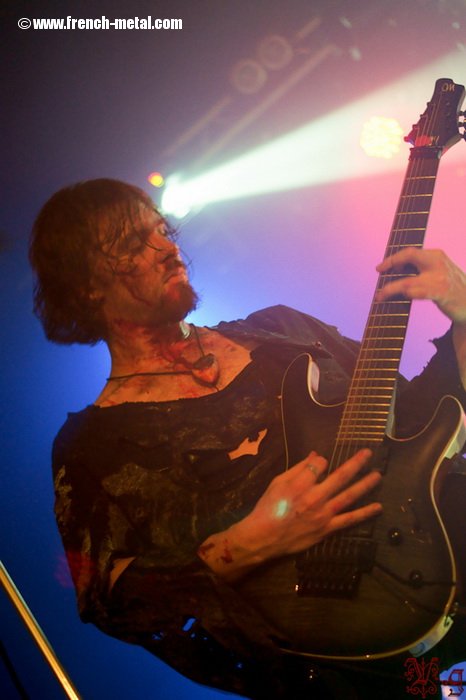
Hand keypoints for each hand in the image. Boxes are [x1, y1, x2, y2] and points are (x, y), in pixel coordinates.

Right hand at [198, 449, 381, 580]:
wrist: (264, 537)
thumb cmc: (268, 507)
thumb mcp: (278, 482)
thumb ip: (298, 468)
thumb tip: (316, 455)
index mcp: (300, 484)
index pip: (320, 464)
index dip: (322, 461)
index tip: (321, 462)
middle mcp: (315, 497)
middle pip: (340, 476)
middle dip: (356, 463)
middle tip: (368, 454)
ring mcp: (324, 514)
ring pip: (349, 496)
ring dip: (365, 484)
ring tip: (378, 475)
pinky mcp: (327, 529)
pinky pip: (349, 520)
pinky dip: (365, 513)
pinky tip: (378, 507)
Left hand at [376, 248, 465, 324]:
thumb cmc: (451, 290)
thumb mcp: (438, 271)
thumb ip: (421, 267)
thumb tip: (394, 269)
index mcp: (437, 255)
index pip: (410, 251)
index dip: (393, 258)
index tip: (380, 267)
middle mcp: (438, 263)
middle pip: (410, 255)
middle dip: (391, 262)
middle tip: (380, 272)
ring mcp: (439, 278)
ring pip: (407, 281)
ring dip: (390, 288)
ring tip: (380, 295)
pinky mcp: (440, 293)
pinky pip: (415, 293)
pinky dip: (403, 295)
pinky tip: (396, 298)